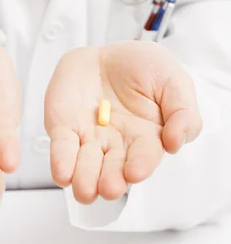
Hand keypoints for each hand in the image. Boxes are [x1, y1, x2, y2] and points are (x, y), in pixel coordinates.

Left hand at [45, 41, 201, 203]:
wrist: (106, 52)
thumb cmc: (143, 68)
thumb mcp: (173, 81)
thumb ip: (183, 112)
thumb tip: (176, 144)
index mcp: (146, 138)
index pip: (144, 157)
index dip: (140, 165)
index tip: (135, 171)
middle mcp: (117, 145)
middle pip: (113, 170)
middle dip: (110, 181)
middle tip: (109, 188)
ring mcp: (89, 139)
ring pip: (85, 166)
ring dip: (84, 180)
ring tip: (85, 191)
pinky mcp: (63, 129)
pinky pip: (62, 147)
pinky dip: (61, 161)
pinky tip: (63, 174)